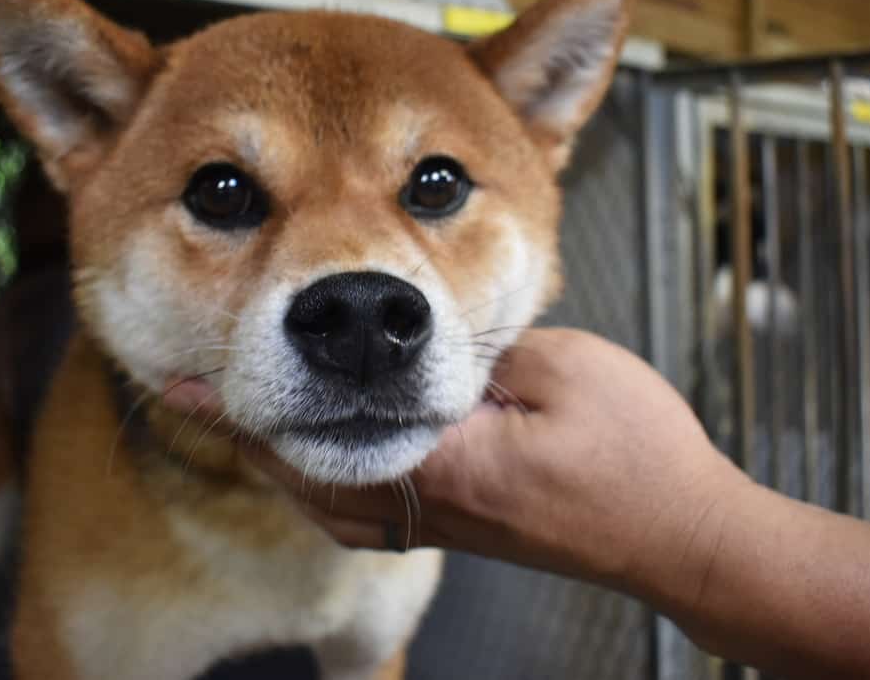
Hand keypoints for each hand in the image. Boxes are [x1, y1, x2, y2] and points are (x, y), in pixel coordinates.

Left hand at [164, 327, 747, 591]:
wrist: (679, 533)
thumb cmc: (635, 457)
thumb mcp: (560, 370)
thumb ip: (480, 349)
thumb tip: (424, 336)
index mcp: (441, 462)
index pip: (315, 437)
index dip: (246, 408)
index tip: (190, 381)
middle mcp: (427, 507)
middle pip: (305, 479)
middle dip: (247, 433)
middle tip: (194, 393)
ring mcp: (442, 526)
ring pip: (329, 501)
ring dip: (281, 459)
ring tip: (247, 419)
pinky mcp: (461, 529)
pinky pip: (364, 514)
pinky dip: (324, 483)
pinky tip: (325, 461)